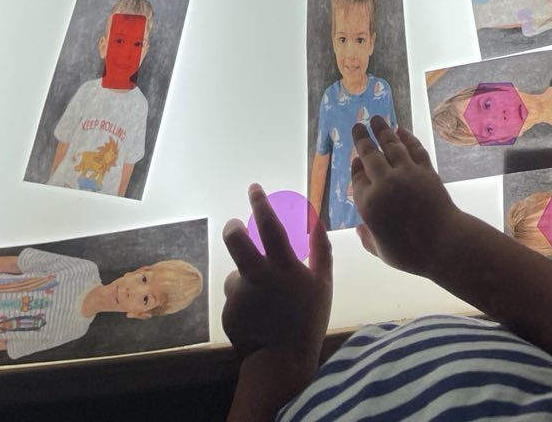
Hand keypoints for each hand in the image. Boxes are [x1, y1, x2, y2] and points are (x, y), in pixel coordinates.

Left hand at [222, 185, 332, 369]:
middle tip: (235, 225)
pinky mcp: (228, 312)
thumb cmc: (308, 321)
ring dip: (245, 281)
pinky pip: (235, 300)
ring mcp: (241, 295)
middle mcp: (260, 276)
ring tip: (262, 304)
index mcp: (284, 267)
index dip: (261, 203)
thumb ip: (322, 250)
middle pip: (237, 240)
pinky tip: (257, 320)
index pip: (270, 225)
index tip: (254, 188)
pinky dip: (245, 305)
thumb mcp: (323, 284)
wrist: (282, 363)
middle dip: (233, 228)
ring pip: (236, 276)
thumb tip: (316, 221)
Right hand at [350, 117, 459, 276]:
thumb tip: (359, 229)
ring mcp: (406, 173)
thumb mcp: (382, 252)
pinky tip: (401, 130)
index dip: (355, 168)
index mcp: (369, 204)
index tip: (354, 159)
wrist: (445, 243)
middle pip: (370, 155)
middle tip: (358, 126)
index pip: (357, 179)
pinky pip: (414, 148)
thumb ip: (368, 239)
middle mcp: (385, 183)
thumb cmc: (411, 253)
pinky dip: (407, 137)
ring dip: (382, 130)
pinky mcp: (425, 170)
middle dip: (362, 139)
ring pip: (391, 145)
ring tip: (376, 118)